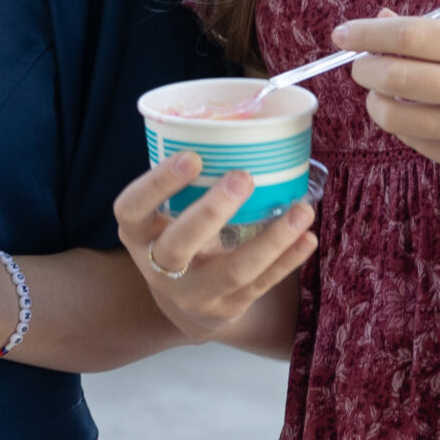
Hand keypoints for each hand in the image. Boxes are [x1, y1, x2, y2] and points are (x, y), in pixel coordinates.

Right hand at [112, 152, 316, 344]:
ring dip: (271, 239)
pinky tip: (307, 238)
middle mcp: (158, 268)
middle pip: (178, 245)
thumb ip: (186, 186)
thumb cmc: (179, 237)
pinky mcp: (228, 309)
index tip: (191, 156)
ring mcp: (194, 294)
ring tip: (302, 210)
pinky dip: (287, 260)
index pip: (132, 209)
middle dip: (211, 211)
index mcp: (136, 234)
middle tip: (243, 177)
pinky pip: (261, 284)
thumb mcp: (166, 215)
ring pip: (232, 270)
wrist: (187, 305)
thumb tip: (234, 130)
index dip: (157, 183)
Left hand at [334, 16, 439, 192]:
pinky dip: (403, 125)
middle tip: (361, 64)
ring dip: (376, 101)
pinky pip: (414, 141)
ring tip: (385, 91)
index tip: (342, 33)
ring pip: (394, 115)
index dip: (368, 32)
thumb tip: (379, 20)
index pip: (412, 35)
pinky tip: (414, 115)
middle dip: (365, 68)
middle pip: (394, 76)